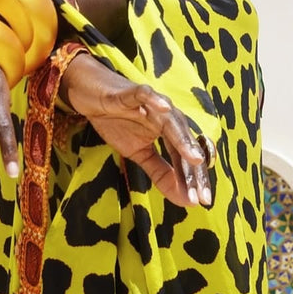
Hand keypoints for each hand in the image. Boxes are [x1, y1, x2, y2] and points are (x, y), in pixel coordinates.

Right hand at [61, 53, 213, 206]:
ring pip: (170, 121)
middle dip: (192, 169)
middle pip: (183, 143)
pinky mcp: (130, 92)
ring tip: (195, 158)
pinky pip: (144, 94)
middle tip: (199, 193)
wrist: (91, 94)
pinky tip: (165, 108)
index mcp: (170, 132)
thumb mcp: (138, 153)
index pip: (184, 158)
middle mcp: (166, 117)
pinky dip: (154, 99)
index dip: (192, 179)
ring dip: (182, 139)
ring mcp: (150, 104)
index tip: (201, 201)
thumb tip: (184, 200)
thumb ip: (161, 174)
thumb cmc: (117, 121)